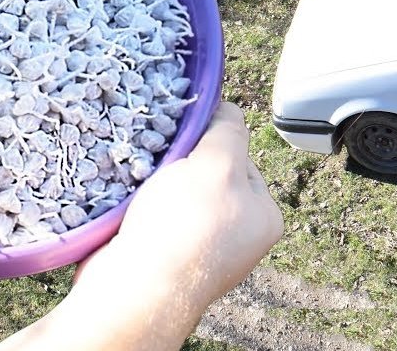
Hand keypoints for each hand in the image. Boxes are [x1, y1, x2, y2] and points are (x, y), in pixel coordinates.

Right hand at [0, 102, 283, 350]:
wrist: (133, 288)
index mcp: (263, 217)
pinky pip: (153, 212)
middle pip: (207, 174)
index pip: (242, 159)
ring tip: (146, 181)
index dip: (214, 143)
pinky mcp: (162, 254)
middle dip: (182, 164)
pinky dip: (140, 201)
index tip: (191, 145)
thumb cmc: (184, 227)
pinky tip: (133, 200)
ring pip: (176, 191)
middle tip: (165, 164)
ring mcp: (199, 248)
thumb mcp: (219, 162)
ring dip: (158, 180)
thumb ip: (227, 129)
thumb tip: (225, 109)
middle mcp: (237, 236)